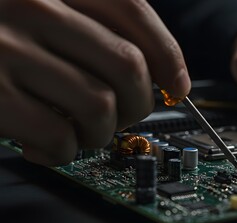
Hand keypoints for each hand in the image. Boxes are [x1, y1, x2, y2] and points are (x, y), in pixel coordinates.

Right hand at [0, 0, 190, 164]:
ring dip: (102, 132)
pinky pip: (57, 134)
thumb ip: (92, 25)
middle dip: (139, 103)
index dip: (169, 55)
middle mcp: (32, 5)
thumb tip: (163, 74)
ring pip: (99, 105)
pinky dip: (65, 150)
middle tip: (125, 115)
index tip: (176, 86)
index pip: (134, 13)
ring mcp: (6, 49)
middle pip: (126, 66)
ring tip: (84, 133)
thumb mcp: (41, 5)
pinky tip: (50, 145)